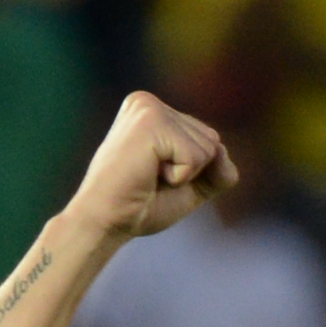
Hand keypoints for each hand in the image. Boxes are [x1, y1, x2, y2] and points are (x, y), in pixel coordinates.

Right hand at [64, 91, 234, 243]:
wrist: (104, 224)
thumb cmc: (139, 206)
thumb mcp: (190, 186)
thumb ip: (218, 169)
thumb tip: (221, 150)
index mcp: (152, 111)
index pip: (207, 139)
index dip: (191, 172)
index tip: (152, 177)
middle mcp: (148, 102)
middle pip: (212, 139)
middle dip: (191, 172)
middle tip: (149, 179)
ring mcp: (149, 108)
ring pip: (209, 148)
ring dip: (184, 175)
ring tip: (147, 176)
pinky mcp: (152, 121)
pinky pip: (197, 157)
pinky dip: (180, 177)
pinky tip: (148, 174)